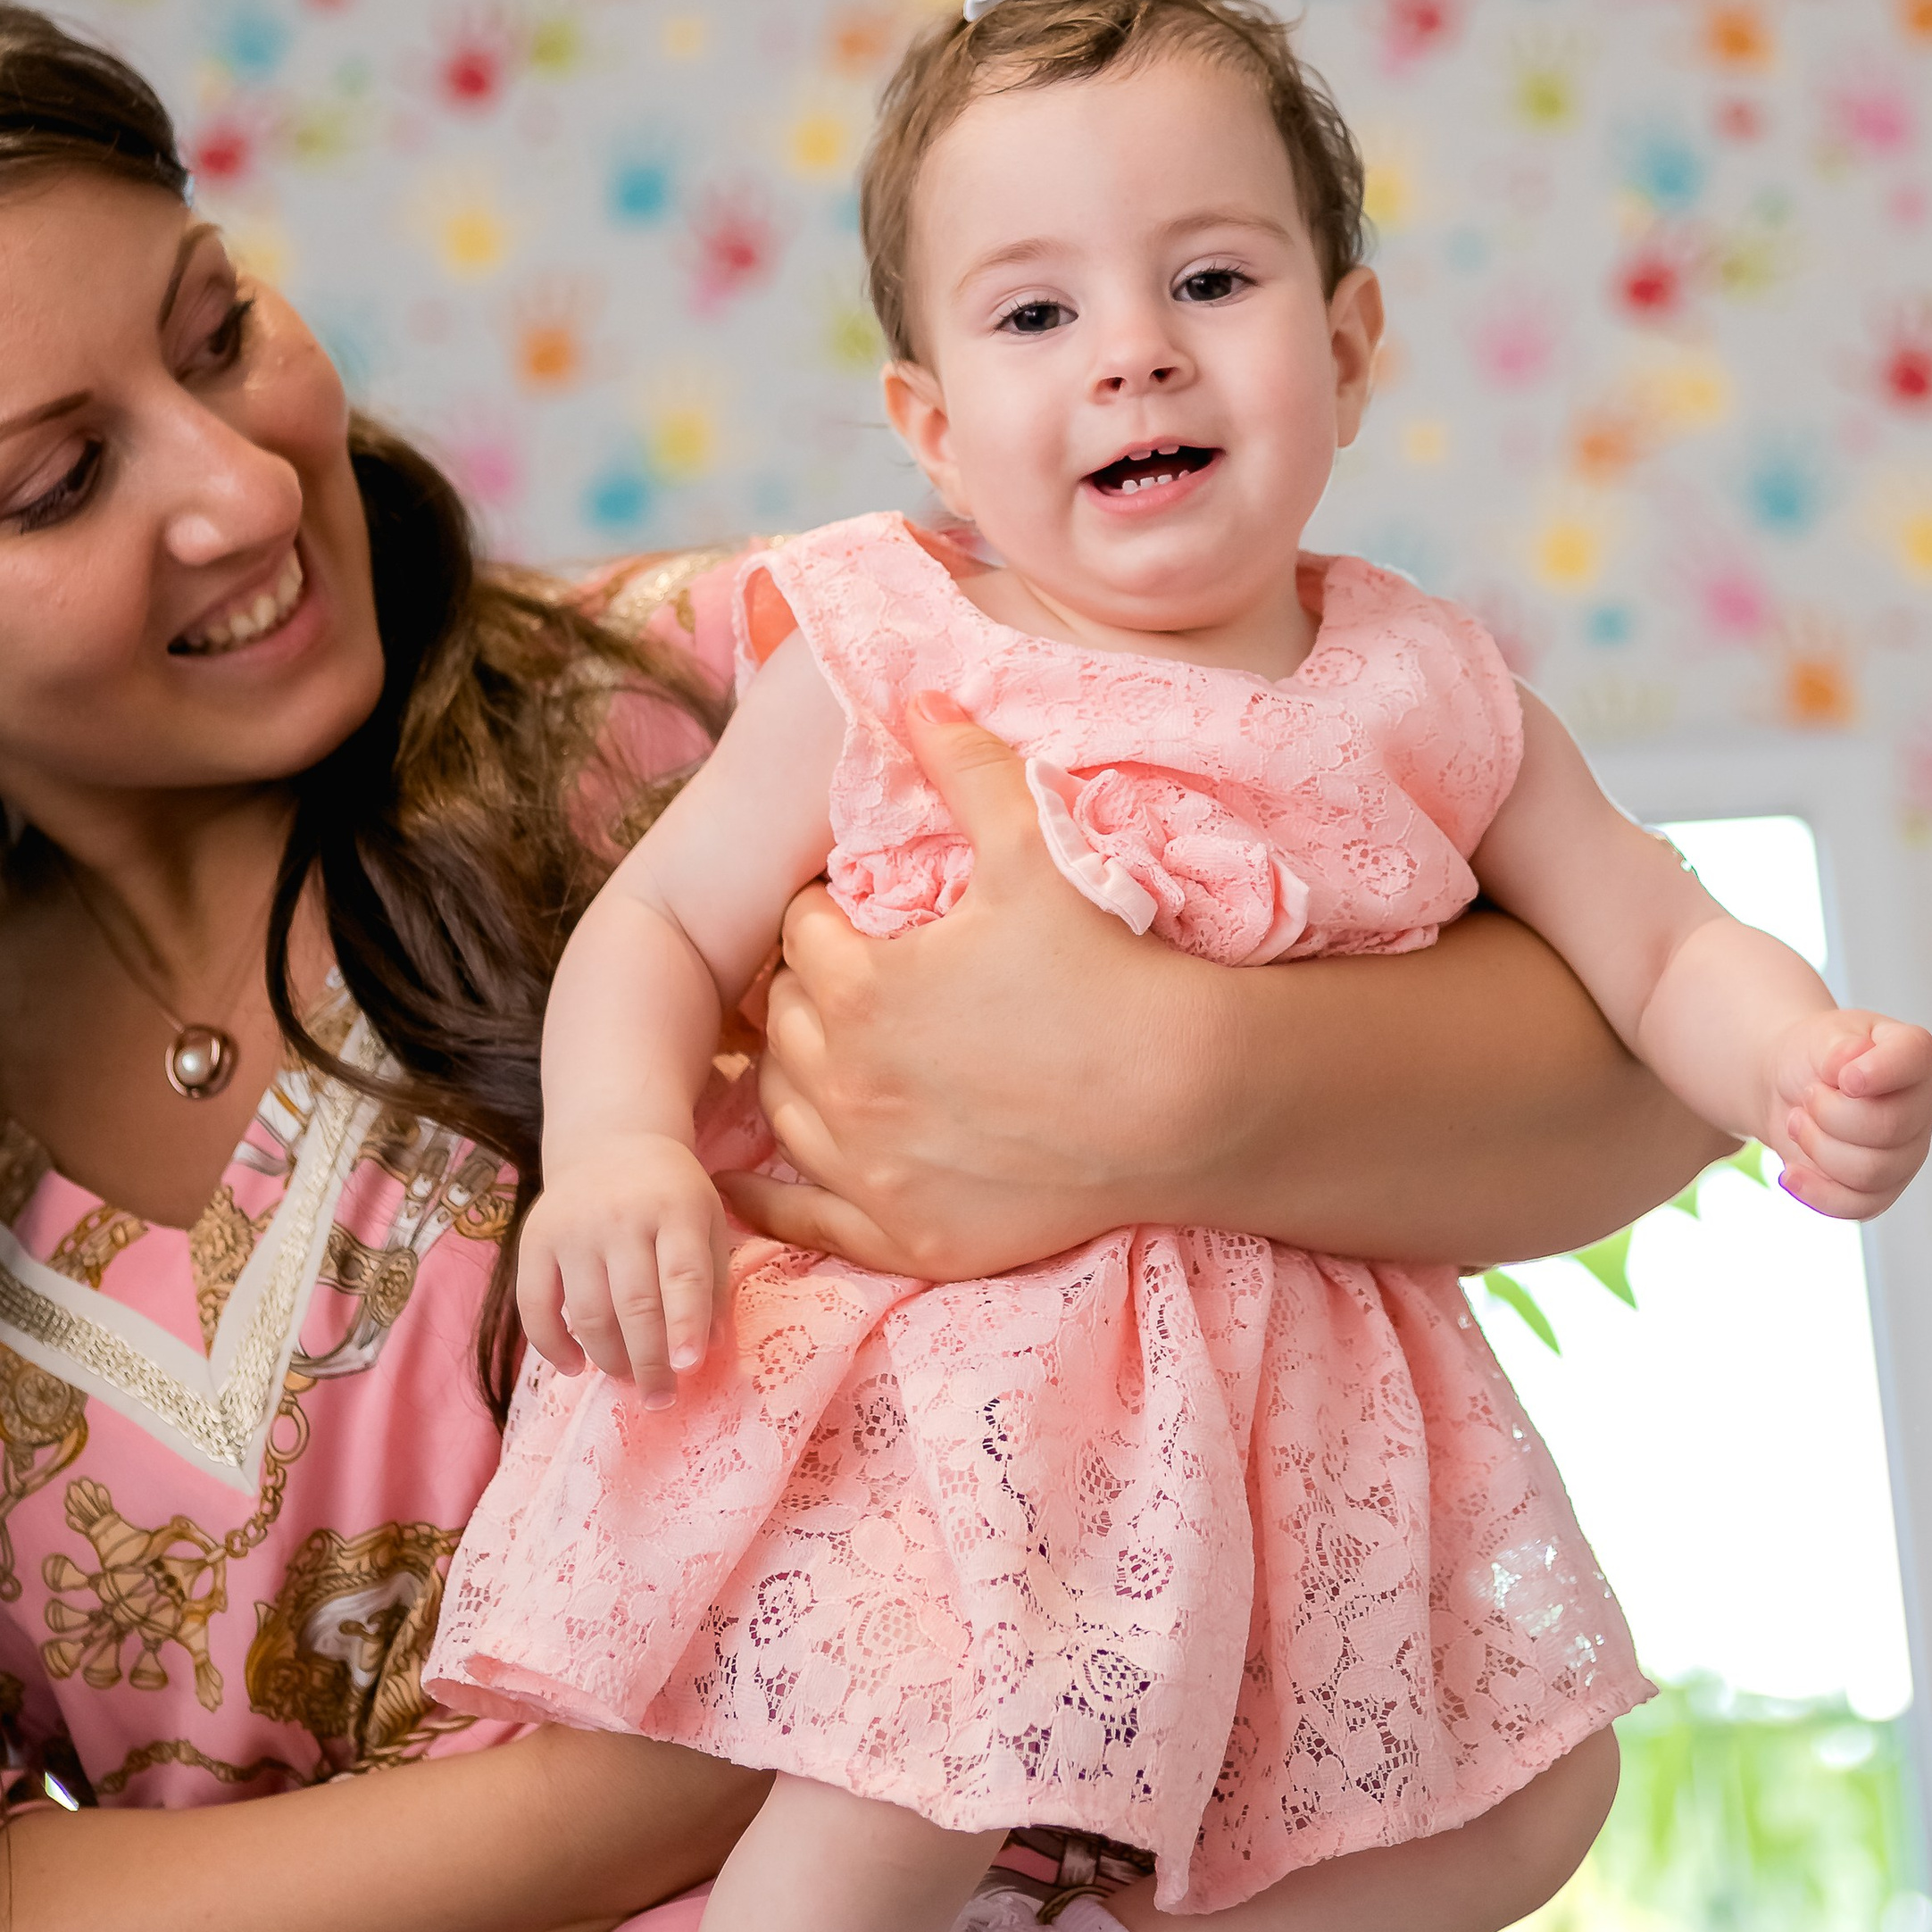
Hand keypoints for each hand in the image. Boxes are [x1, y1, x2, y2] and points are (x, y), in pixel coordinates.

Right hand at [516, 1132, 726, 1396]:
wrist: (611, 1142)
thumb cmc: (671, 1196)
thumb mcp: (708, 1221)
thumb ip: (713, 1281)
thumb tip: (712, 1349)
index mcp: (676, 1208)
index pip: (682, 1273)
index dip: (686, 1323)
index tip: (690, 1367)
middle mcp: (622, 1215)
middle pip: (635, 1304)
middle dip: (650, 1362)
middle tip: (661, 1397)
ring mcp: (574, 1227)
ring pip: (588, 1313)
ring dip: (609, 1360)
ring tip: (629, 1380)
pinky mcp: (535, 1240)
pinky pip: (535, 1306)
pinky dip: (552, 1346)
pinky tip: (574, 1367)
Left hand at [718, 695, 1206, 1278]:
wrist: (1187, 1102)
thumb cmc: (1107, 971)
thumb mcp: (1034, 851)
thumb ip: (967, 766)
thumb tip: (916, 695)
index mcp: (856, 988)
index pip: (802, 934)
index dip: (830, 913)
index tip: (859, 910)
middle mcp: (843, 1084)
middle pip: (783, 1022)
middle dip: (808, 990)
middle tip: (850, 974)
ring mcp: (871, 1172)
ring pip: (783, 1113)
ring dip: (795, 1076)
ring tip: (828, 1053)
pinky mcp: (907, 1236)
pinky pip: (802, 1223)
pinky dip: (766, 1201)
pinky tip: (744, 1188)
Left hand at [1768, 1009, 1931, 1218]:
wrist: (1789, 1087)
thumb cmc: (1814, 1057)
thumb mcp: (1821, 1036)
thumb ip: (1838, 1047)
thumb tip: (1849, 1066)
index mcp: (1913, 1056)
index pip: (1917, 1056)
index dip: (1880, 1070)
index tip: (1843, 1077)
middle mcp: (1920, 1106)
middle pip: (1887, 1128)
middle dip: (1829, 1114)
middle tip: (1807, 1096)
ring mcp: (1906, 1153)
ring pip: (1870, 1172)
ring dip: (1817, 1146)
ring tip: (1798, 1121)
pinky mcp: (1882, 1190)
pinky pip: (1858, 1207)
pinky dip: (1817, 1192)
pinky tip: (1790, 1173)